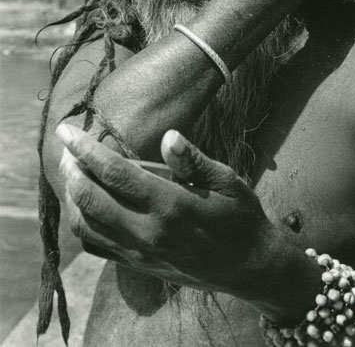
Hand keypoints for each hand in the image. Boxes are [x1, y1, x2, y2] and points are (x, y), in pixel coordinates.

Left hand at [57, 123, 273, 296]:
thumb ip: (195, 160)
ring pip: (87, 225)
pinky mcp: (139, 265)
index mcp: (171, 204)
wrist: (248, 265)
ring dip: (72, 196)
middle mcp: (149, 231)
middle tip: (66, 147)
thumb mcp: (227, 182)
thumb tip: (169, 136)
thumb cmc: (240, 216)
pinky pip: (96, 246)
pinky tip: (84, 203)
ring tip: (71, 171)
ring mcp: (141, 252)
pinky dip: (82, 223)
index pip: (115, 173)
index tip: (66, 130)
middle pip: (91, 199)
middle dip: (71, 168)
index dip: (86, 149)